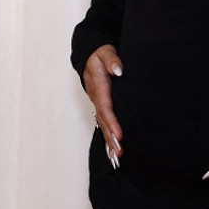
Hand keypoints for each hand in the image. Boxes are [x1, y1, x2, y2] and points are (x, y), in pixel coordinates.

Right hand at [83, 44, 123, 168]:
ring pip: (103, 124)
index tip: (119, 134)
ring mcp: (98, 102)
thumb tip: (118, 70)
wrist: (90, 53)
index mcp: (99, 86)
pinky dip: (108, 136)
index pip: (106, 107)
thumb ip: (112, 60)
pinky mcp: (102, 105)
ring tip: (117, 156)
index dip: (112, 122)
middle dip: (111, 137)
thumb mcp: (105, 52)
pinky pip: (104, 122)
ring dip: (110, 140)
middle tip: (119, 152)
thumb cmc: (100, 54)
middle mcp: (97, 97)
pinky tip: (114, 149)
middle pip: (103, 120)